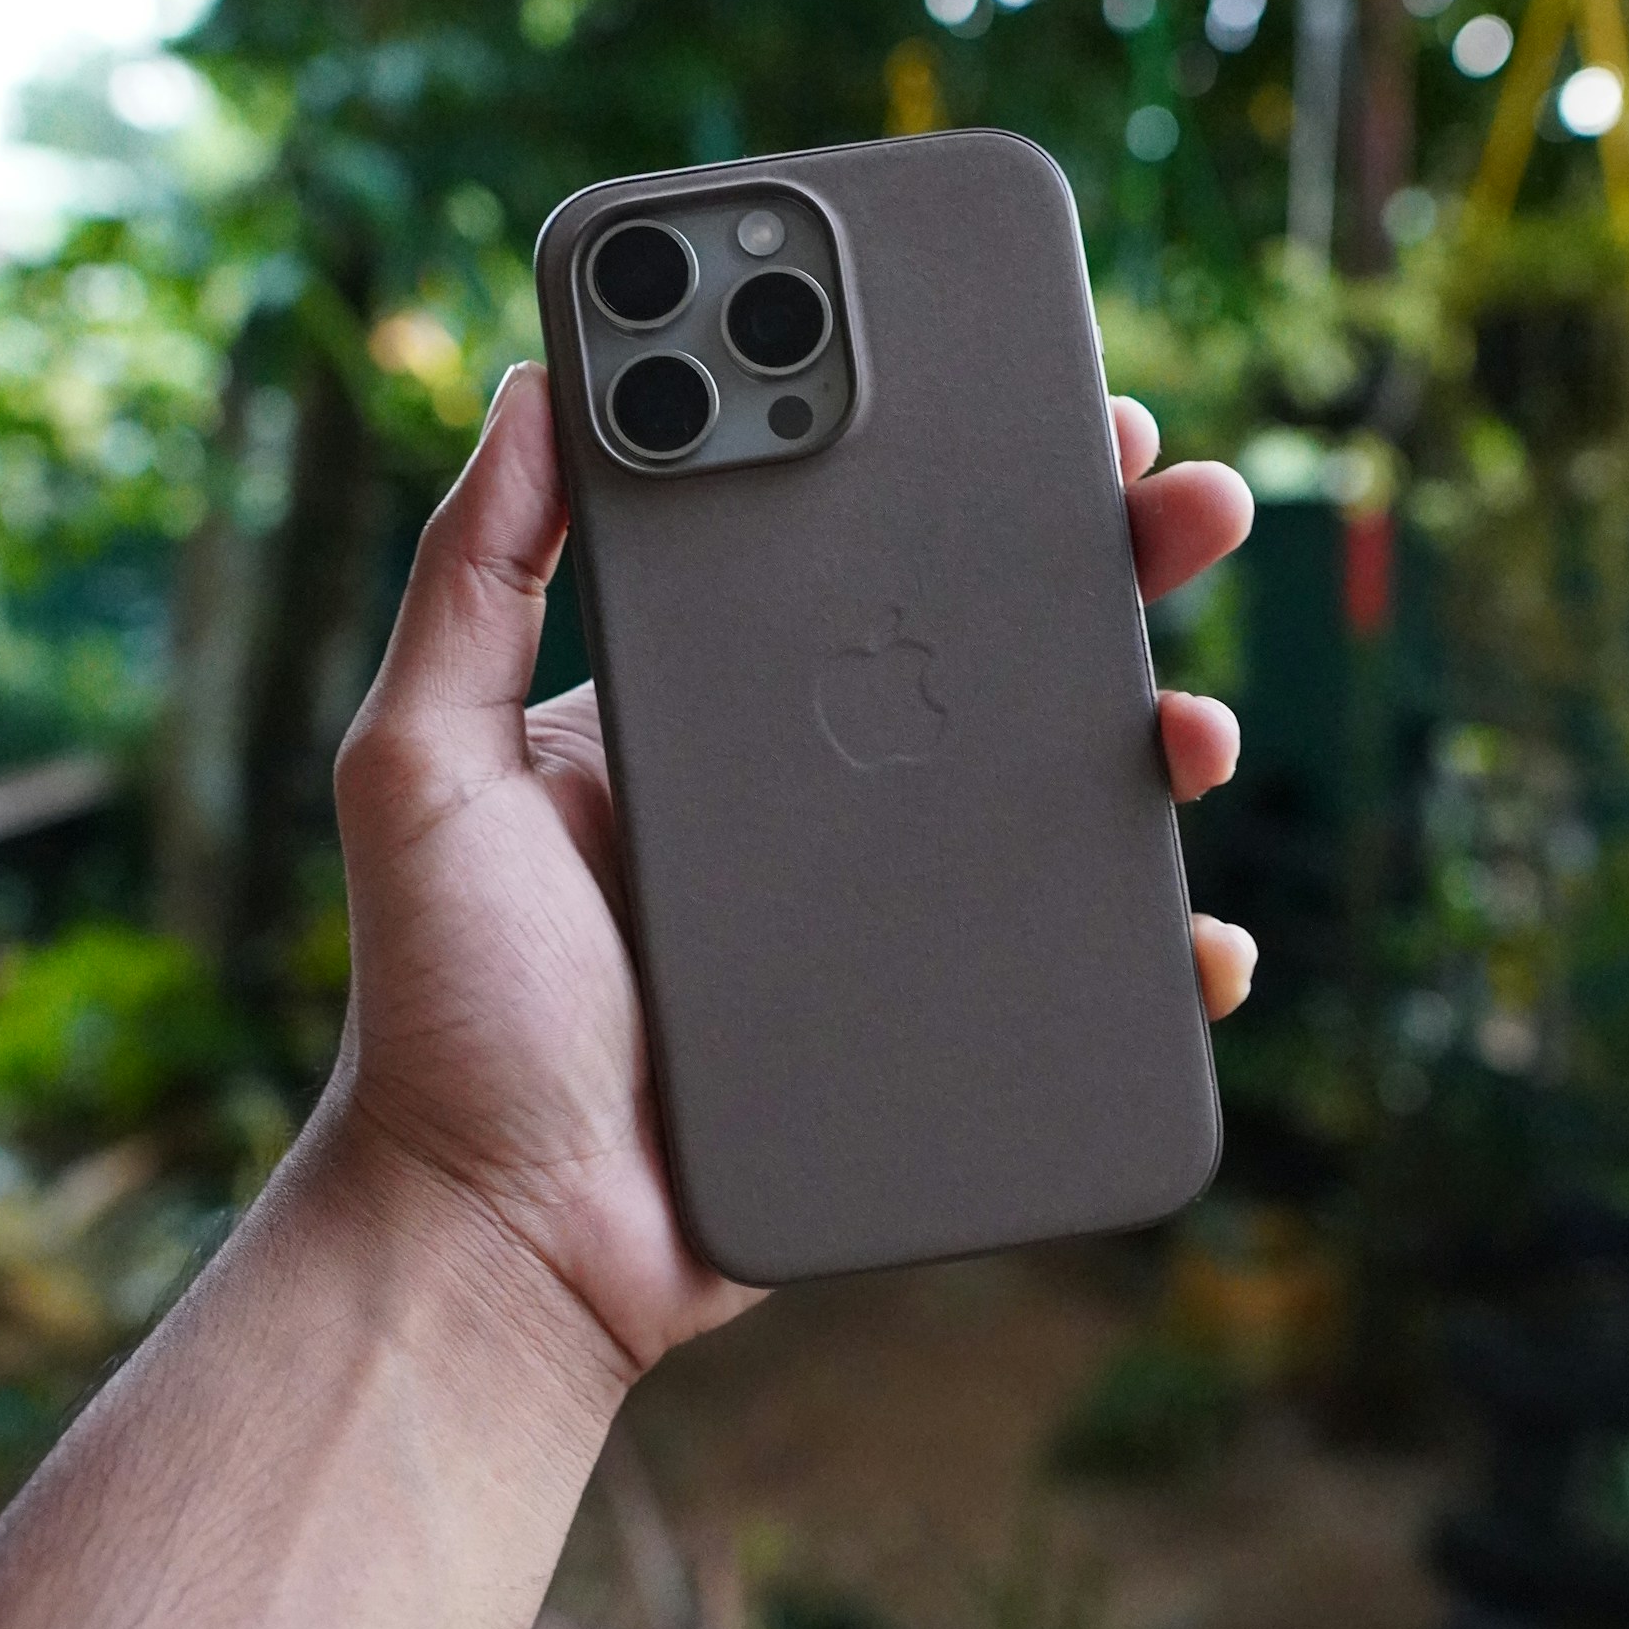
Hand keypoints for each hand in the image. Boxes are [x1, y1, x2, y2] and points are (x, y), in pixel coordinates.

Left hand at [328, 366, 1253, 1381]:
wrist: (505, 1242)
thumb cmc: (442, 1010)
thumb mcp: (423, 768)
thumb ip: (467, 584)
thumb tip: (534, 386)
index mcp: (712, 712)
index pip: (850, 555)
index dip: (953, 468)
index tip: (1036, 395)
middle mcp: (815, 796)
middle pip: (989, 651)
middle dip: (1107, 566)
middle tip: (1189, 502)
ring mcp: (885, 915)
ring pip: (1059, 798)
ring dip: (1159, 738)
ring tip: (1195, 727)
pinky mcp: (935, 1033)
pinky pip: (1077, 976)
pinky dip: (1161, 951)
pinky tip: (1205, 937)